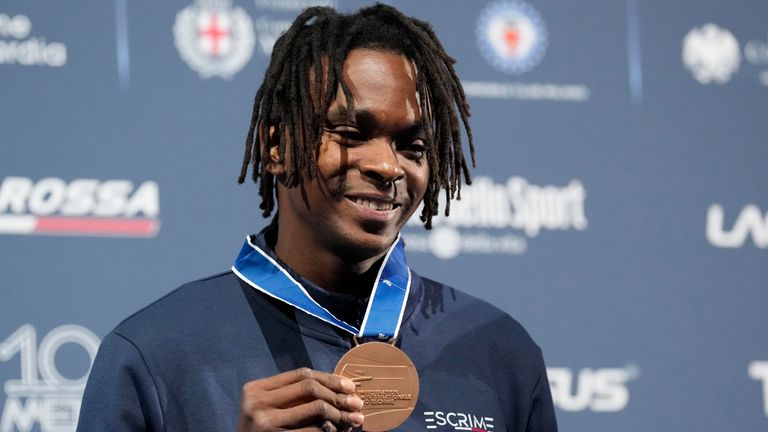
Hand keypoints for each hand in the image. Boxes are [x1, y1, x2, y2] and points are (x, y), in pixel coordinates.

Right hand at [237, 367, 363, 431]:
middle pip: (310, 388)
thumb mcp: (268, 408)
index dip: (330, 379)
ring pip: (316, 409)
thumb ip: (292, 396)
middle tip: (357, 404)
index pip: (301, 374)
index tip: (350, 387)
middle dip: (338, 395)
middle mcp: (258, 403)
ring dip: (340, 415)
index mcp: (256, 389)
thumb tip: (340, 389)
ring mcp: (266, 423)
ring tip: (353, 420)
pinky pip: (314, 431)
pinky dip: (330, 431)